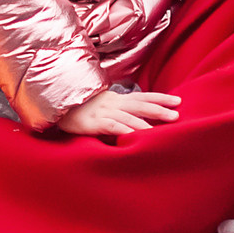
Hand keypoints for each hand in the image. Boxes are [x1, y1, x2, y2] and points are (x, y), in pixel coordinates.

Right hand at [56, 88, 181, 135]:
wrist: (56, 104)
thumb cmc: (80, 108)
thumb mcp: (102, 106)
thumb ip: (118, 111)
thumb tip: (137, 118)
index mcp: (116, 99)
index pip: (142, 96)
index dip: (160, 98)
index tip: (177, 101)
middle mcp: (112, 103)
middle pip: (139, 104)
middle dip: (159, 109)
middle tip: (177, 114)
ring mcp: (102, 112)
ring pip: (128, 116)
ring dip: (144, 123)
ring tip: (159, 130)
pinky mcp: (92, 123)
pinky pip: (111, 126)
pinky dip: (123, 131)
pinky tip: (133, 137)